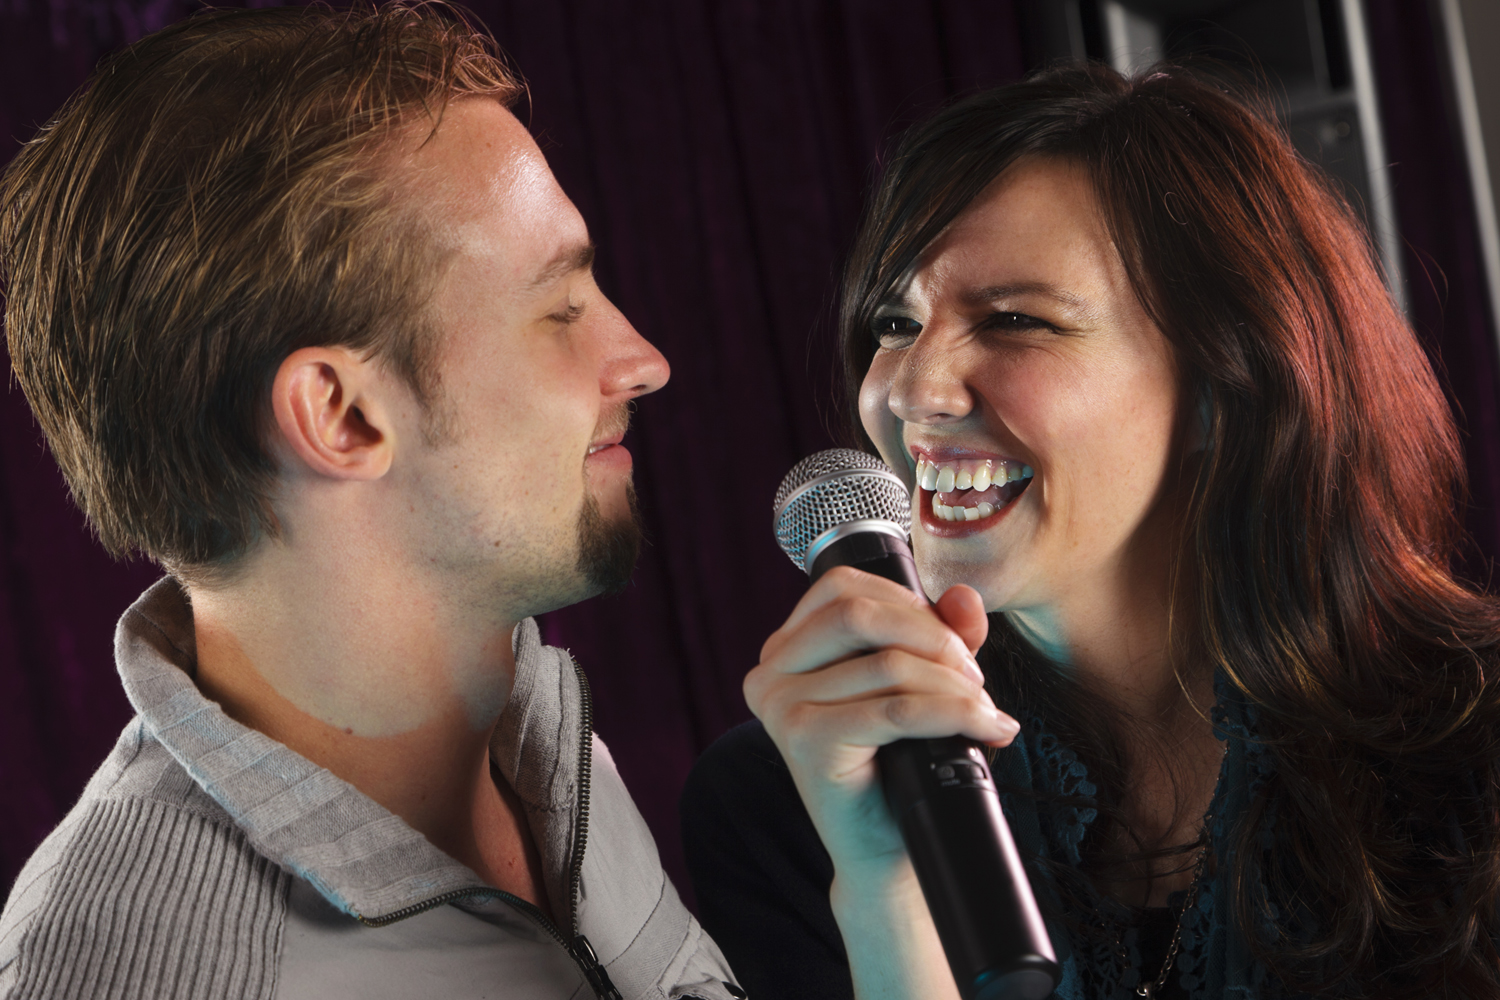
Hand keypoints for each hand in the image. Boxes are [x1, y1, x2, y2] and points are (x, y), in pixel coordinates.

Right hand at [743, 566, 1019, 881]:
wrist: (883, 851)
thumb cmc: (897, 765)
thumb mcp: (919, 683)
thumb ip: (940, 634)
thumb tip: (964, 596)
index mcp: (785, 650)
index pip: (842, 586)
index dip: (908, 602)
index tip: (953, 643)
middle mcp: (770, 672)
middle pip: (860, 613)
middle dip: (934, 638)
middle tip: (975, 679)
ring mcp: (781, 706)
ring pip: (887, 664)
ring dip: (954, 686)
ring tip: (984, 713)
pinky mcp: (806, 741)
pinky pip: (895, 710)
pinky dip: (952, 714)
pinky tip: (984, 729)